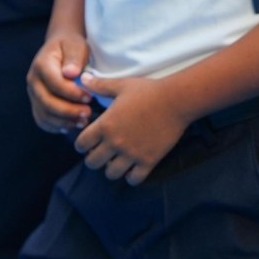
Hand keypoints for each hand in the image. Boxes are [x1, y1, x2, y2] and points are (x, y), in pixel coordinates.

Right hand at [27, 33, 92, 133]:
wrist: (60, 46)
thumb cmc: (70, 45)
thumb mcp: (76, 45)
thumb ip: (74, 58)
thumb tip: (71, 74)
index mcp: (41, 65)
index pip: (55, 84)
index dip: (72, 93)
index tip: (90, 97)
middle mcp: (33, 81)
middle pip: (47, 102)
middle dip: (68, 111)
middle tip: (87, 113)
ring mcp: (33, 94)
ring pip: (44, 114)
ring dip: (63, 121)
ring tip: (83, 122)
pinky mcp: (36, 103)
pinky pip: (42, 119)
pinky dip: (55, 126)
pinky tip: (70, 126)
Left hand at [74, 74, 188, 184]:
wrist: (177, 99)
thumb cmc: (149, 90)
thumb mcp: (122, 85)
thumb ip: (100, 85)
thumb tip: (83, 79)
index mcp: (106, 125)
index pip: (81, 145)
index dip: (82, 144)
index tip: (89, 142)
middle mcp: (115, 142)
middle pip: (92, 163)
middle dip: (95, 158)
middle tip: (103, 152)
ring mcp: (132, 153)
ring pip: (111, 173)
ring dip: (113, 168)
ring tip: (119, 160)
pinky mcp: (148, 160)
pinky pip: (133, 179)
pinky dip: (132, 175)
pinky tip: (135, 166)